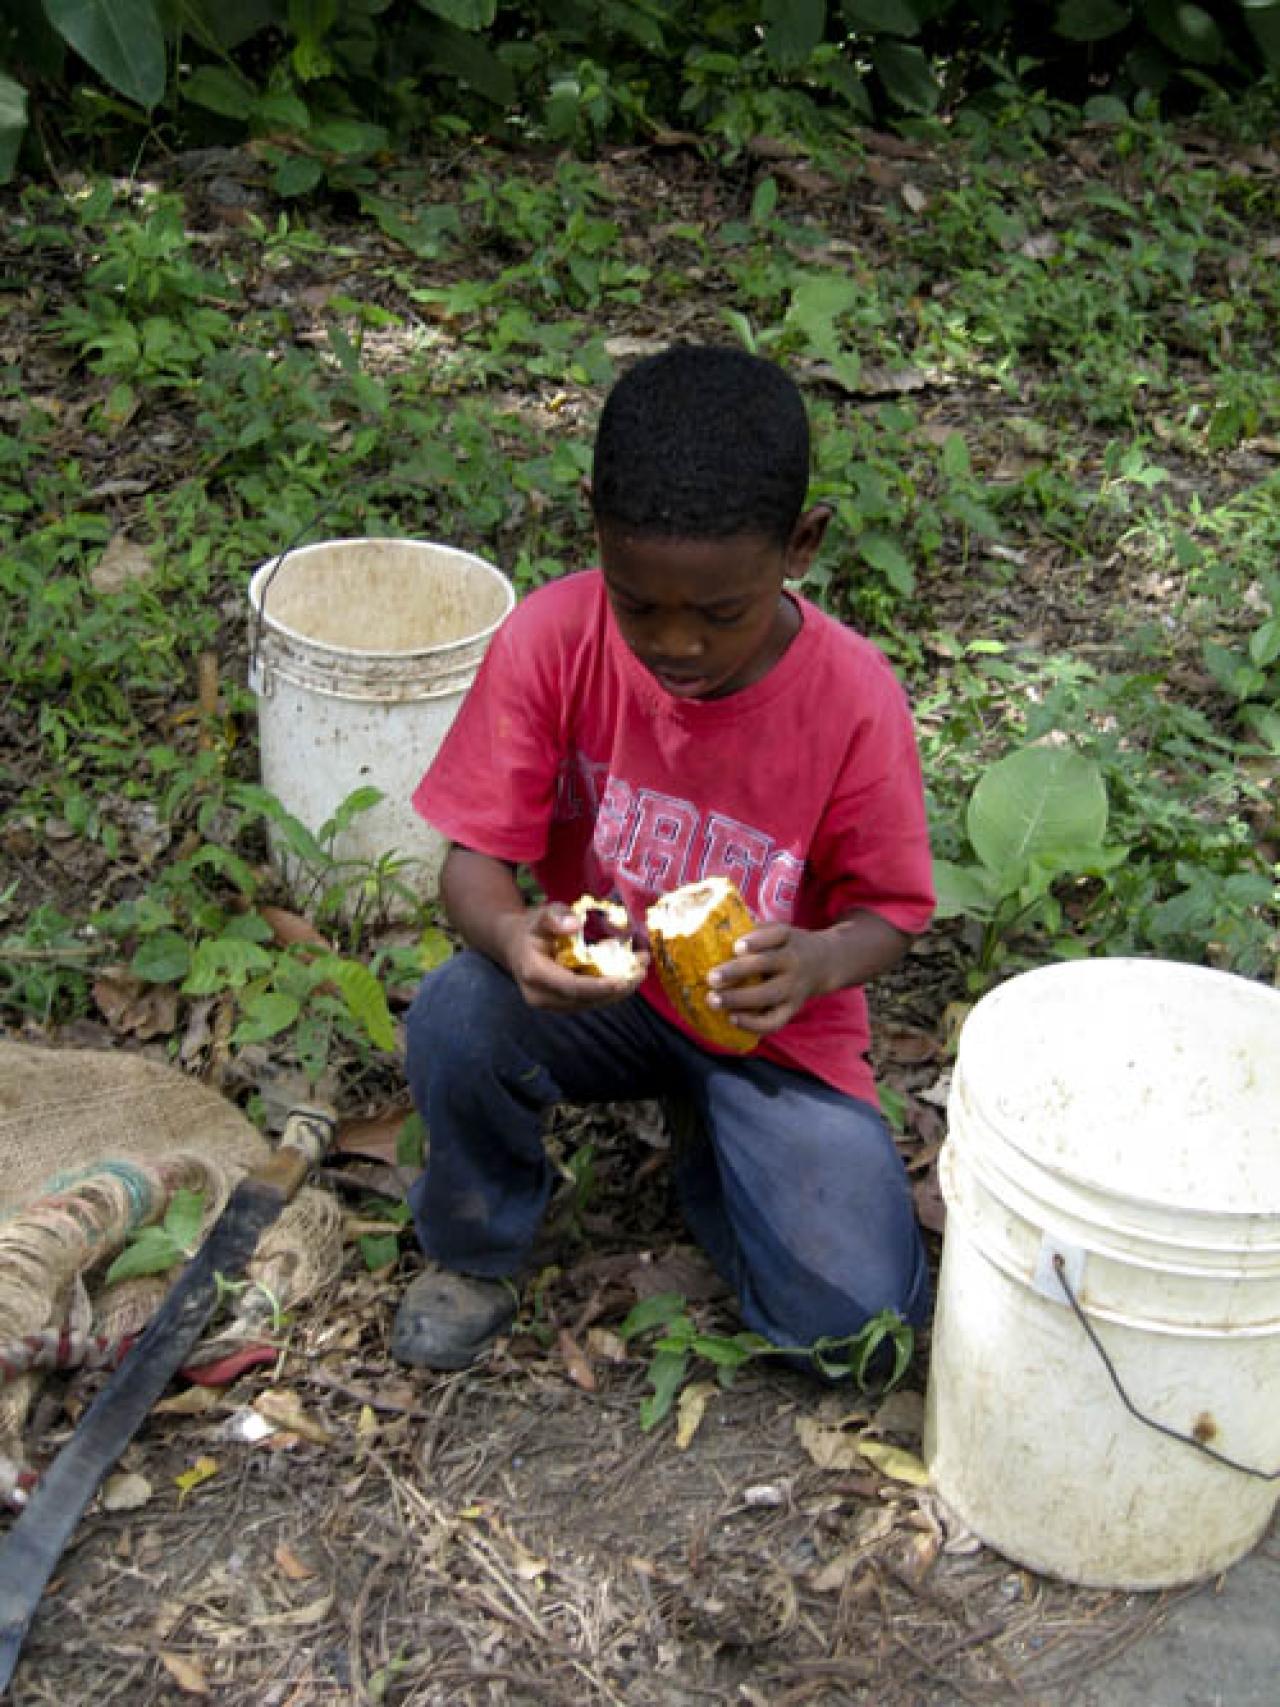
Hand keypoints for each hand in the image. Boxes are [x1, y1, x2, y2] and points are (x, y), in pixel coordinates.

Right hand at [500, 903, 648, 1012]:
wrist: (515, 946)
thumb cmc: (531, 929)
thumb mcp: (539, 915)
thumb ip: (554, 916)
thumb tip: (575, 924)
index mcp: (535, 973)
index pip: (571, 987)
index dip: (598, 986)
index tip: (622, 980)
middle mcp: (542, 996)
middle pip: (586, 999)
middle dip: (618, 987)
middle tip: (642, 969)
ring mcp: (553, 1004)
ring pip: (591, 1003)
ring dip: (619, 990)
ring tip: (642, 970)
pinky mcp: (563, 1005)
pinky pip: (590, 1000)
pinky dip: (611, 989)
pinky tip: (629, 973)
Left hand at [705, 921, 830, 1036]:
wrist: (825, 963)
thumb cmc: (788, 945)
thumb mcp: (779, 930)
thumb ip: (755, 931)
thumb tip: (716, 935)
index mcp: (788, 938)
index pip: (776, 935)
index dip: (756, 941)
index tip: (736, 947)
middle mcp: (793, 962)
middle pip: (767, 965)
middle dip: (737, 971)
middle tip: (711, 978)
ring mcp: (794, 988)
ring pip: (768, 995)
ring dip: (739, 999)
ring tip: (713, 1000)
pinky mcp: (792, 1009)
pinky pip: (774, 1021)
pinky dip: (753, 1024)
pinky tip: (732, 1018)